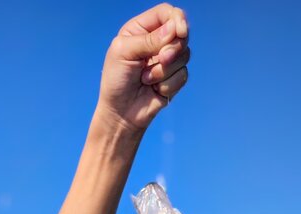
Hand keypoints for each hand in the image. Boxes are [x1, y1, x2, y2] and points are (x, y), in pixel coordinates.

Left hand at [96, 5, 189, 132]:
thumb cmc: (116, 82)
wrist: (119, 114)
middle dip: (172, 49)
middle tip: (159, 60)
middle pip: (180, 32)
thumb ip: (148, 39)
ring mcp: (166, 60)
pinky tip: (153, 90)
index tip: (180, 31)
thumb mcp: (124, 53)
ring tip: (146, 79)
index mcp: (141, 29)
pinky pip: (183, 75)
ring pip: (184, 54)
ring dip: (165, 70)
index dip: (177, 19)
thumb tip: (175, 29)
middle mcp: (155, 41)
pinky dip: (167, 84)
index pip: (166, 13)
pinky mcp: (173, 78)